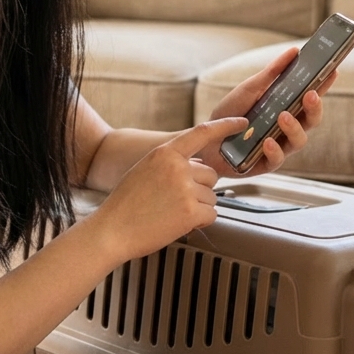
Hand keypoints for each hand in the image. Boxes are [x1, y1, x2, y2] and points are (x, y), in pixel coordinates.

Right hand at [90, 117, 247, 263]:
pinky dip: (200, 222)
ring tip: (170, 213)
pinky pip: (211, 214)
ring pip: (212, 197)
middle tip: (176, 201)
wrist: (112, 230)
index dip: (225, 126)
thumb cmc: (126, 204)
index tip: (242, 123)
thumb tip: (198, 165)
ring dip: (198, 207)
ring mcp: (185, 189)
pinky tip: (177, 223)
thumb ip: (171, 163)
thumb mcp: (145, 170)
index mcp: (165, 153)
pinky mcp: (191, 212)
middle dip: (200, 189)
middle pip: (211, 175)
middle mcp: (177, 167)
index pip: (202, 133)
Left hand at [196, 46, 336, 177]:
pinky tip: (267, 141)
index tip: (333, 71)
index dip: (324, 85)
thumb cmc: (229, 114)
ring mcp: (279, 146)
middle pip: (312, 120)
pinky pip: (277, 159)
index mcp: (287, 108)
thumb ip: (271, 73)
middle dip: (315, 108)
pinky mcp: (266, 163)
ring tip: (283, 116)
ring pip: (300, 140)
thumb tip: (294, 51)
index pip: (311, 96)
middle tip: (311, 95)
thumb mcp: (249, 89)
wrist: (205, 139)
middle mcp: (287, 128)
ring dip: (294, 127)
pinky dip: (274, 149)